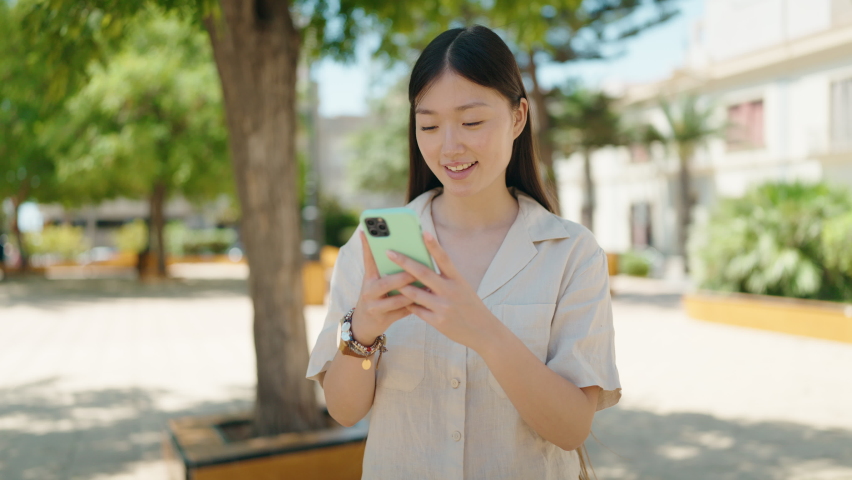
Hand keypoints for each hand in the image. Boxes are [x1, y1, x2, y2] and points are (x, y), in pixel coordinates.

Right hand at [351, 230, 417, 343]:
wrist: (363, 326)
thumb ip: (384, 270)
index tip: (368, 232)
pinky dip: (415, 306)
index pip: (369, 260)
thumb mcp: (374, 283)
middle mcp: (368, 292)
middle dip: (403, 277)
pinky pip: (402, 312)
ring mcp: (375, 307)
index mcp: (368, 279)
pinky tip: (428, 301)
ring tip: (429, 286)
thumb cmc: (375, 298)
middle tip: (417, 271)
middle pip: (386, 283)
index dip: (368, 246)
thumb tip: (404, 251)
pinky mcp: (383, 319)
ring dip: (414, 293)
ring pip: (396, 300)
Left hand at [387, 231, 497, 351]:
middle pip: (423, 273)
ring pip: (414, 293)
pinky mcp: (438, 321)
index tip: (423, 232)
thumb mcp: (462, 288)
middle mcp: (450, 291)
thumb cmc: (470, 306)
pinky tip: (400, 300)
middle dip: (403, 261)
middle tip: (388, 252)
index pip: (444, 258)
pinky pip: (416, 310)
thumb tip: (420, 270)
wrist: (484, 331)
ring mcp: (443, 307)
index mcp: (458, 280)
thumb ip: (444, 279)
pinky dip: (408, 304)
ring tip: (387, 277)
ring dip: (400, 286)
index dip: (434, 245)